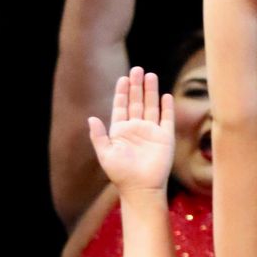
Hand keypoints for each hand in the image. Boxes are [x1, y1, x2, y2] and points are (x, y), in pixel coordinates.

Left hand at [88, 67, 175, 194]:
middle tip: (137, 69)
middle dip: (137, 86)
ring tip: (150, 75)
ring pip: (151, 106)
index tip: (123, 78)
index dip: (122, 93)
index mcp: (120, 131)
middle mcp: (136, 128)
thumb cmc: (120, 173)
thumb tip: (91, 118)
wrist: (140, 187)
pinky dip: (165, 107)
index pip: (121, 107)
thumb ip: (98, 136)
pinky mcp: (165, 137)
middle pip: (136, 102)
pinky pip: (166, 118)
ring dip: (150, 91)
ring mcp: (151, 131)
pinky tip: (164, 95)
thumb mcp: (105, 154)